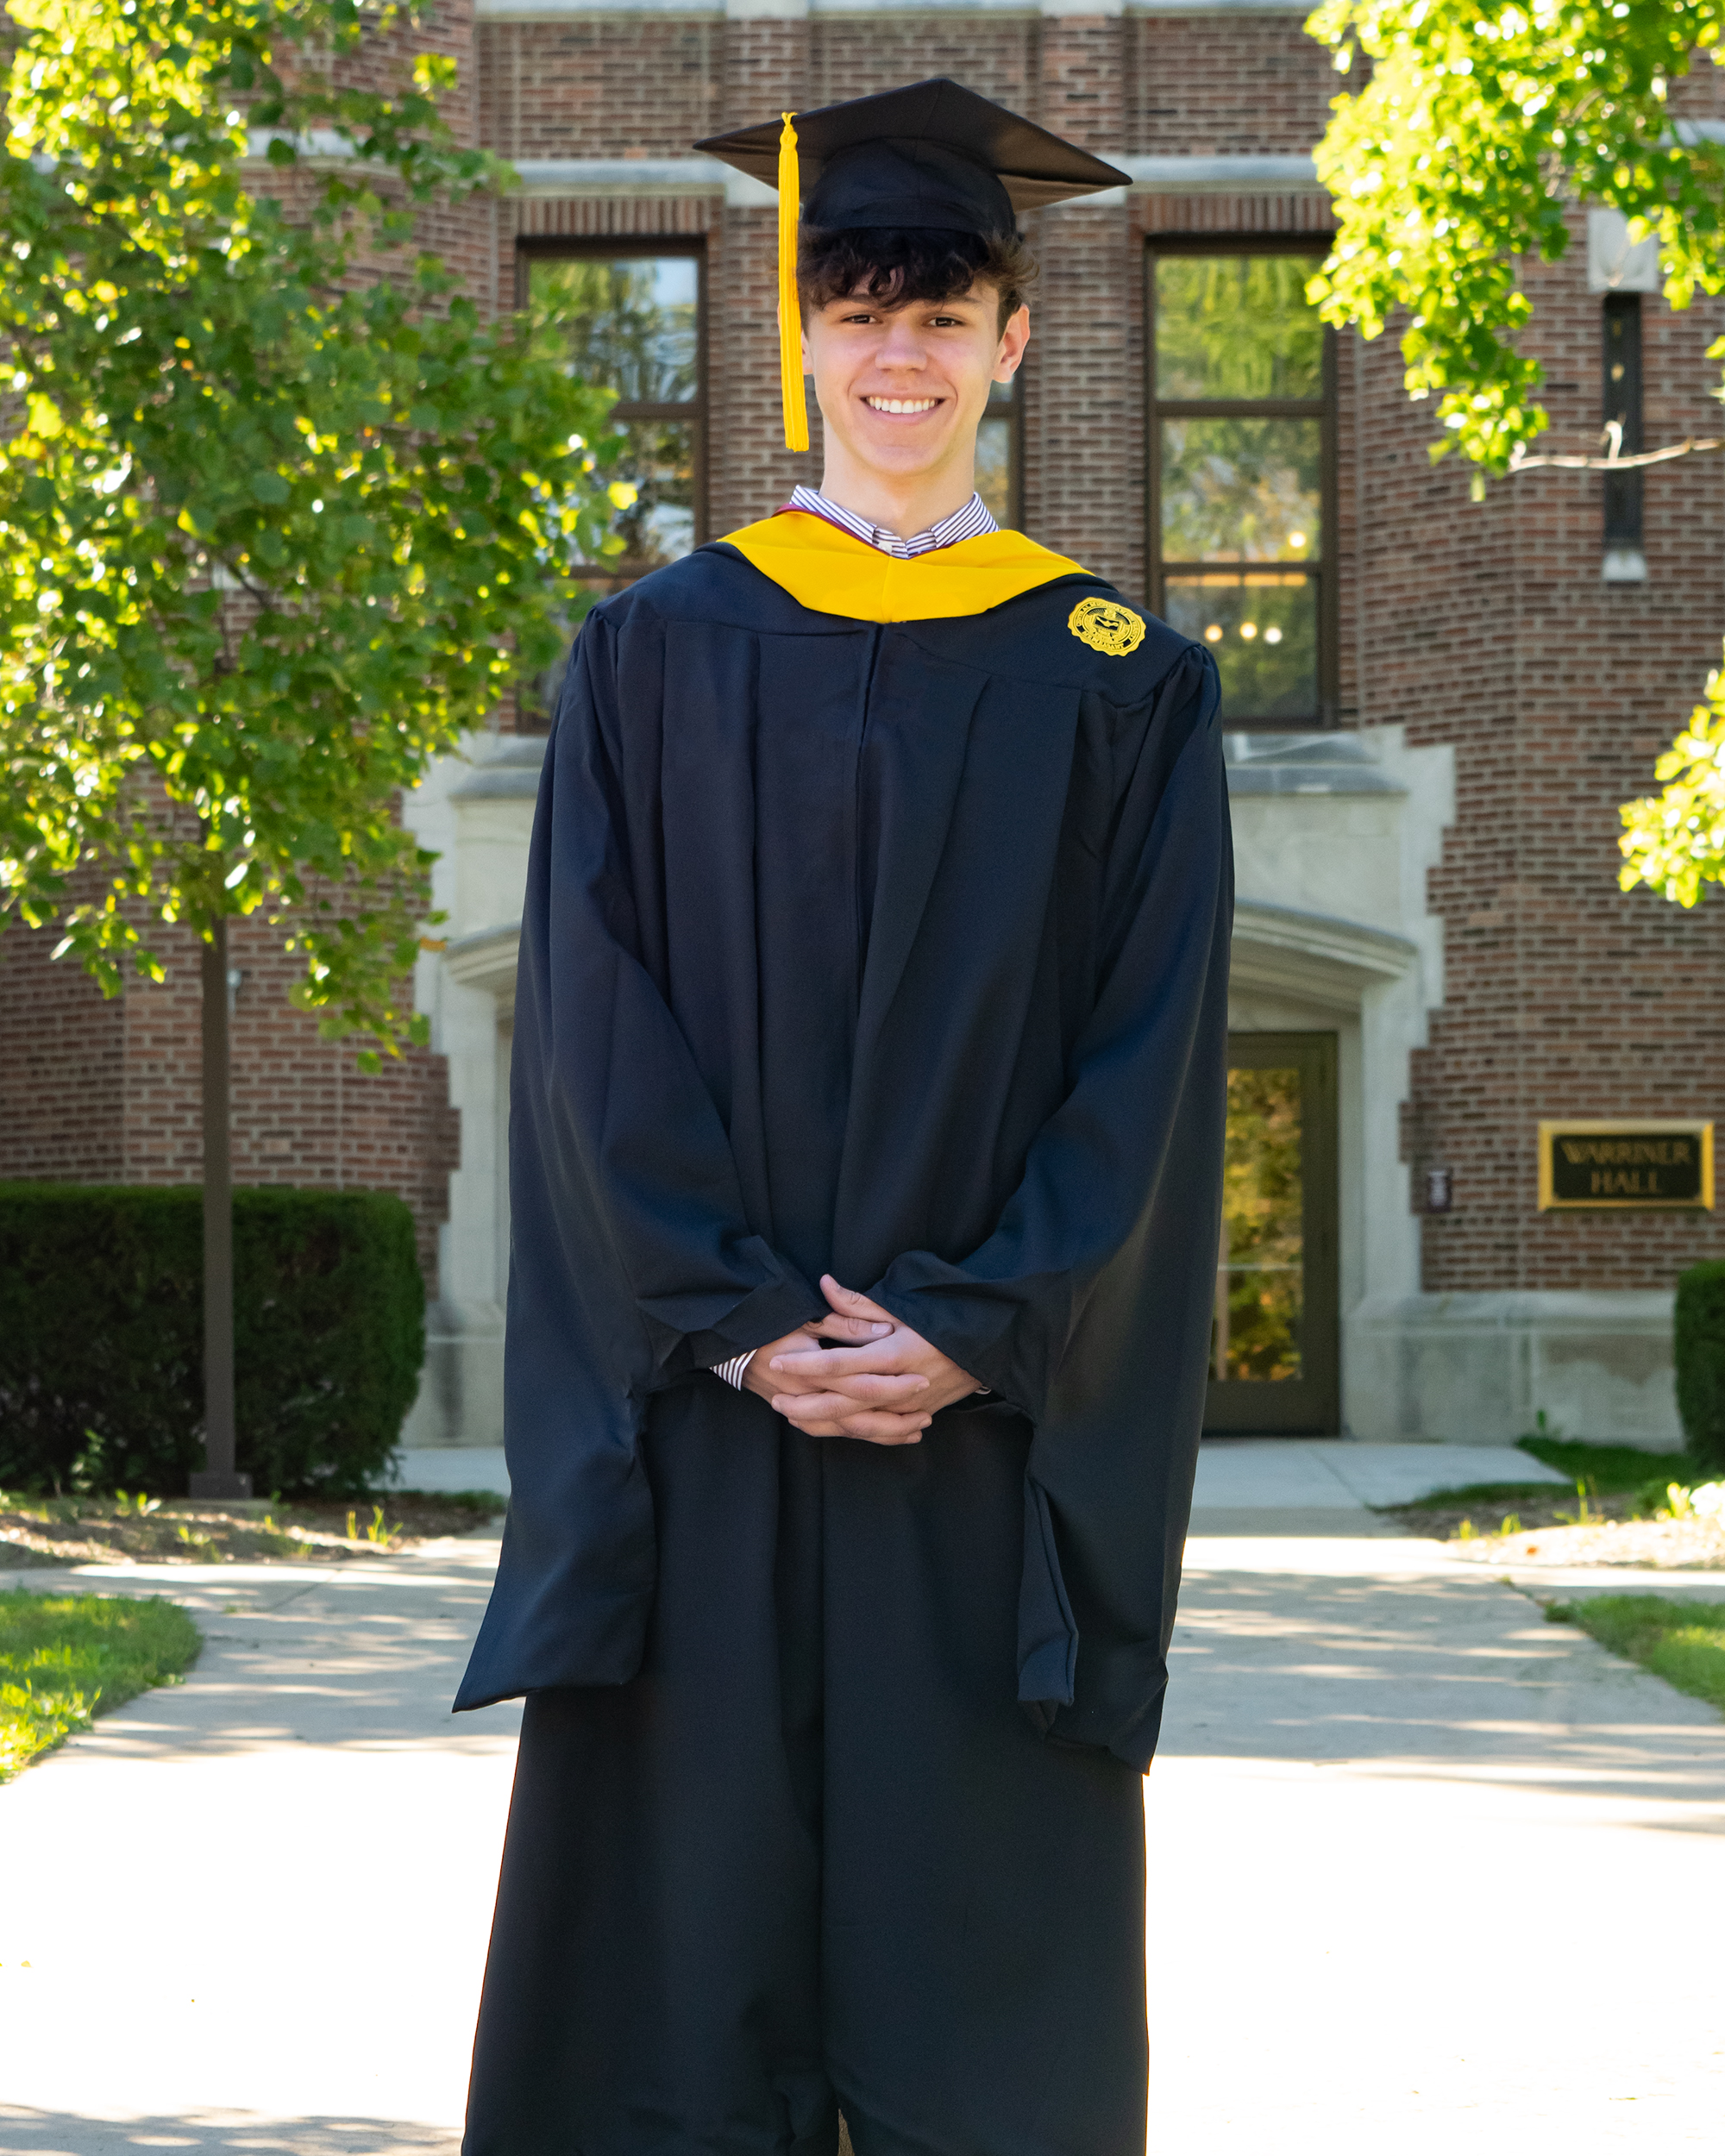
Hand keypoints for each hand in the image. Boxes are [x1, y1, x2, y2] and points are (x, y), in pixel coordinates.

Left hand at [765, 1275, 985, 1445]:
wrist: (989, 1345)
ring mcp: (908, 1406)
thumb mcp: (903, 1306)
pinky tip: (830, 1429)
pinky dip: (851, 1434)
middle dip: (805, 1405)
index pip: (839, 1364)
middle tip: (776, 1402)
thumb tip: (824, 1284)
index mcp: (893, 1353)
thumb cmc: (942, 1319)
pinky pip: (878, 1433)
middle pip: (842, 1403)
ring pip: (857, 1425)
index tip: (778, 1362)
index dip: (805, 1365)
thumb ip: (859, 1303)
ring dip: (823, 1424)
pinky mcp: (915, 1416)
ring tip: (794, 1418)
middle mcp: (898, 1384)